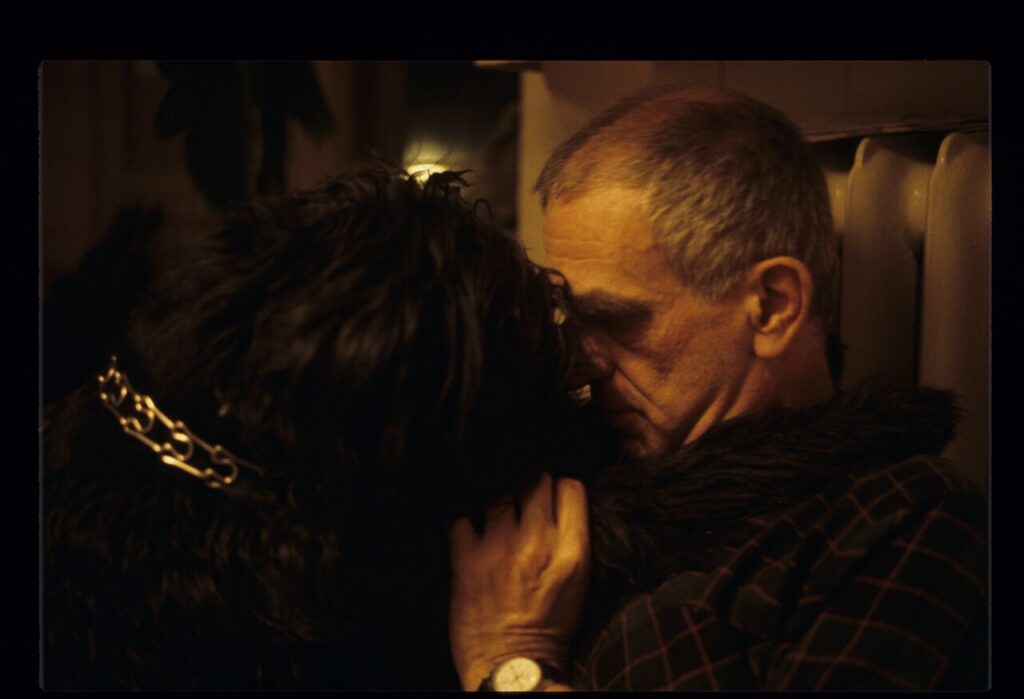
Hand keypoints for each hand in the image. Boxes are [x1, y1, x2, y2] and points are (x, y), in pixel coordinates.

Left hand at [449, 473, 589, 690]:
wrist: (512, 669)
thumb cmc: (549, 629)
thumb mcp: (578, 583)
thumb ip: (572, 541)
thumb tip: (560, 505)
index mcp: (571, 552)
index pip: (570, 488)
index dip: (560, 485)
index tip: (552, 493)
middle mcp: (536, 543)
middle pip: (534, 482)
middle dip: (530, 483)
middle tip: (524, 495)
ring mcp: (499, 548)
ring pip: (498, 495)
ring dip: (499, 501)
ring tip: (498, 515)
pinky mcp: (466, 561)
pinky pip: (461, 519)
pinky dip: (465, 522)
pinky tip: (471, 533)